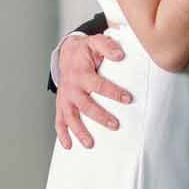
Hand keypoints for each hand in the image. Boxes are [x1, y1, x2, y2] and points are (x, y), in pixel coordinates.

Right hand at [54, 31, 132, 149]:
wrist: (67, 52)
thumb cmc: (85, 50)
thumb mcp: (96, 42)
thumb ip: (108, 46)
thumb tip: (120, 55)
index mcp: (81, 73)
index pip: (99, 85)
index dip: (114, 92)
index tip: (128, 99)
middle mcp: (72, 87)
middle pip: (86, 105)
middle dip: (100, 116)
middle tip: (115, 125)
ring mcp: (65, 97)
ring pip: (71, 117)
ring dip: (80, 131)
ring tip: (90, 143)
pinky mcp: (61, 104)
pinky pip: (59, 121)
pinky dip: (62, 134)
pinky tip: (69, 146)